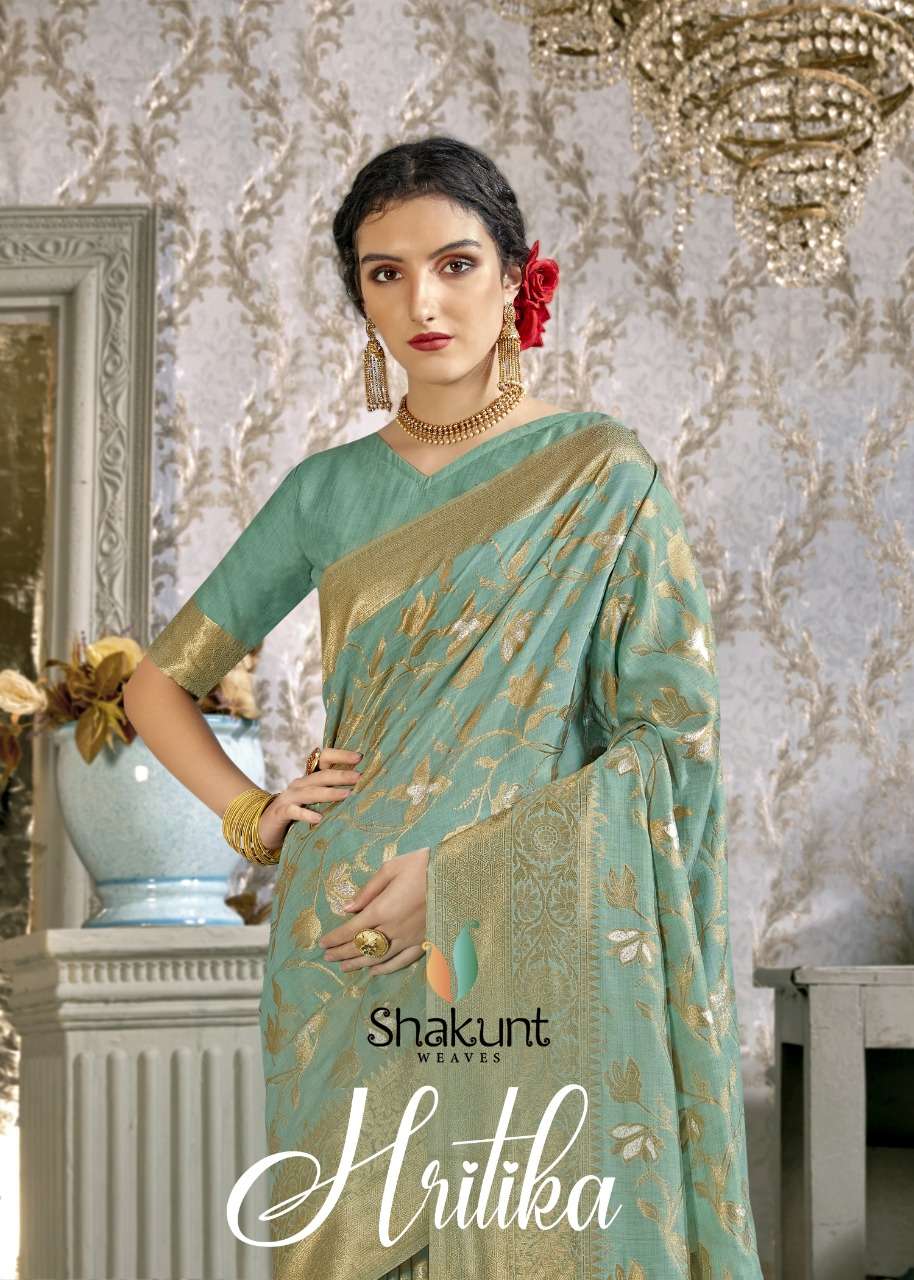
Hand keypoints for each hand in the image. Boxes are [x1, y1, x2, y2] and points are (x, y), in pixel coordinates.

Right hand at [258, 747, 362, 849]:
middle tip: (360, 777)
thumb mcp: (313, 800)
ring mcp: (289, 798)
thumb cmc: (297, 813)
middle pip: (322, 776)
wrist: (264, 827)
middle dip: (341, 775)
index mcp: (309, 778)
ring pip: (311, 793)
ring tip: (347, 794)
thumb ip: (330, 793)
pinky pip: (294, 812)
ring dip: (329, 793)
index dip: (341, 756)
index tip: (359, 757)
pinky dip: (306, 814)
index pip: (324, 758)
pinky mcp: (281, 813)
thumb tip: (361, 789)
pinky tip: (318, 818)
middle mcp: (300, 784)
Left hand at [318, 847, 429, 974]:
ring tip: (344, 967)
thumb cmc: (423, 864)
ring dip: (359, 963)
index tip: (323, 943)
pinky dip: (386, 968)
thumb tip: (348, 908)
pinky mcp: (424, 942)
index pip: (352, 929)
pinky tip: (375, 971)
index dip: (335, 938)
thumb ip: (368, 890)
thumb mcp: (391, 868)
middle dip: (342, 952)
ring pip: (379, 957)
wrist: (457, 873)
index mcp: (383, 908)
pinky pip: (402, 961)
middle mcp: (394, 928)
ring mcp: (410, 938)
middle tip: (327, 957)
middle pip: (362, 946)